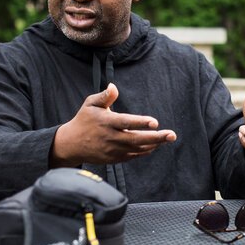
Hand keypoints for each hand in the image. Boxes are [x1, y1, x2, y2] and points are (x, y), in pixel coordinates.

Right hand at [50, 83, 176, 165]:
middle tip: (172, 135)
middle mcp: (111, 137)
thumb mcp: (90, 104)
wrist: (71, 145)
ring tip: (168, 138)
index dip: (141, 123)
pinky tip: (155, 145)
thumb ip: (104, 96)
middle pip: (136, 139)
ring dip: (154, 144)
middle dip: (156, 137)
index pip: (126, 122)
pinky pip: (133, 155)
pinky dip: (145, 151)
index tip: (155, 122)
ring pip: (137, 149)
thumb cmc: (84, 120)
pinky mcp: (114, 158)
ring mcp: (113, 150)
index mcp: (106, 122)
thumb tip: (113, 87)